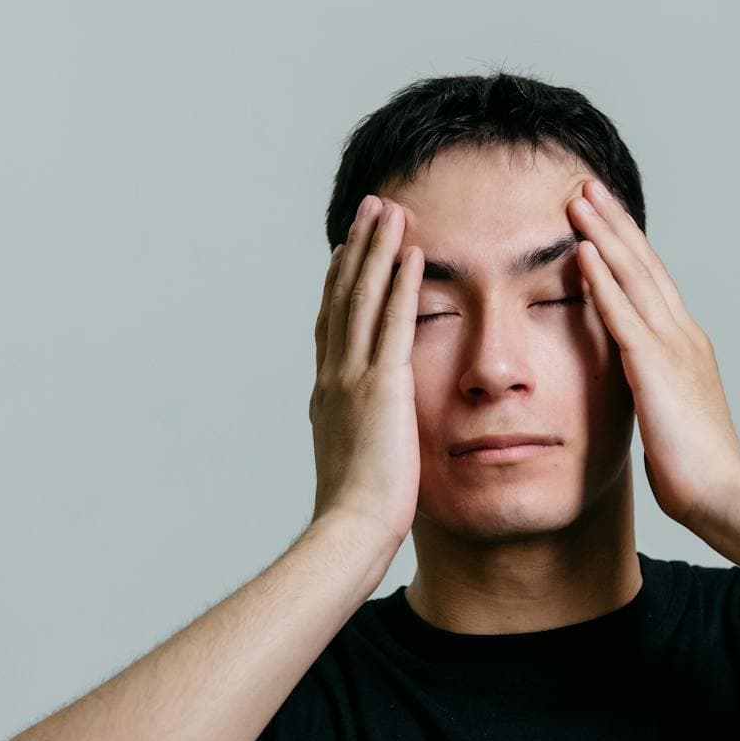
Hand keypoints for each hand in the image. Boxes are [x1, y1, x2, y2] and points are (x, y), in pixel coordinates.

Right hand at [309, 194, 423, 548]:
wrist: (350, 530)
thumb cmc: (357, 516)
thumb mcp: (357, 464)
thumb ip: (363, 438)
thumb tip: (373, 436)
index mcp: (327, 396)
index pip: (332, 326)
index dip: (339, 284)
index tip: (348, 251)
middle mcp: (333, 378)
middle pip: (342, 298)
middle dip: (357, 251)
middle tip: (370, 210)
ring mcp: (352, 379)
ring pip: (362, 299)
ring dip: (377, 251)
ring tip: (391, 211)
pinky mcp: (381, 387)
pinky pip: (392, 323)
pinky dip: (400, 284)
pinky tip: (411, 253)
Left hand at [567, 178, 739, 530]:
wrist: (722, 494)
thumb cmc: (695, 470)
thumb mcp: (666, 416)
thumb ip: (649, 389)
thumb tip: (630, 385)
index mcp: (684, 346)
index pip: (652, 283)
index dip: (626, 246)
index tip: (602, 216)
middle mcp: (682, 335)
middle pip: (644, 265)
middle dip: (613, 223)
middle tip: (586, 186)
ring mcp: (672, 347)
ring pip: (633, 277)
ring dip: (604, 235)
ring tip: (578, 200)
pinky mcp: (656, 368)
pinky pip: (622, 314)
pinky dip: (601, 280)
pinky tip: (582, 252)